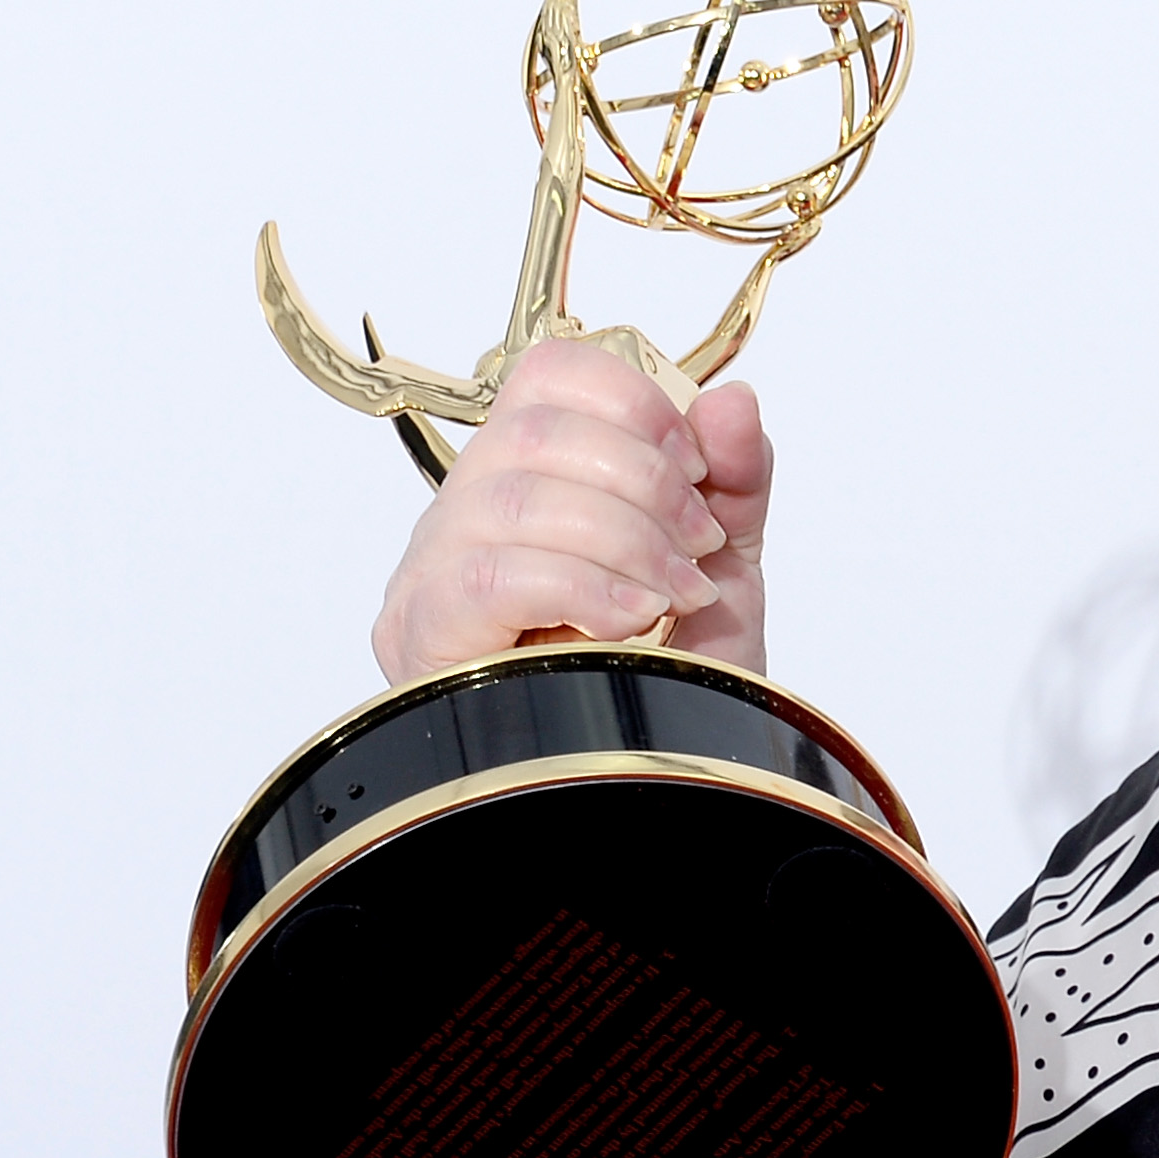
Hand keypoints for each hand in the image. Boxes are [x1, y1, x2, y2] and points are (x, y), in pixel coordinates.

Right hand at [368, 338, 775, 683]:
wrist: (655, 779)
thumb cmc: (675, 676)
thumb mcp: (720, 563)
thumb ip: (733, 477)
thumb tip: (733, 401)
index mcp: (522, 478)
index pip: (547, 378)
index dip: (634, 403)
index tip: (698, 466)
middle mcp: (460, 517)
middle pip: (532, 434)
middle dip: (645, 480)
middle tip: (700, 542)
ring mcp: (429, 578)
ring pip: (516, 501)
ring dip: (627, 540)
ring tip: (677, 593)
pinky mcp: (425, 639)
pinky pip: (494, 577)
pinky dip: (585, 588)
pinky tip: (634, 620)